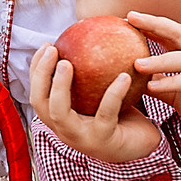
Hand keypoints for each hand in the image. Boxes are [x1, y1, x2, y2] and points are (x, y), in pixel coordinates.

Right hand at [30, 42, 162, 164]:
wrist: (144, 146)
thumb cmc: (123, 117)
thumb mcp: (102, 93)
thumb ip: (92, 73)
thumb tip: (89, 34)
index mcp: (61, 119)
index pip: (38, 94)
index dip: (36, 70)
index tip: (48, 45)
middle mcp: (65, 130)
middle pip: (39, 102)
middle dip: (40, 75)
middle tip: (52, 49)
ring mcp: (82, 138)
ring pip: (59, 112)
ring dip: (59, 86)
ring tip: (68, 63)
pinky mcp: (103, 140)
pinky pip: (106, 113)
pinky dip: (114, 93)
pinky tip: (124, 76)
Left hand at [125, 12, 180, 140]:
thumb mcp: (179, 94)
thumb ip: (161, 83)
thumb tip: (135, 78)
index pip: (175, 33)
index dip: (153, 25)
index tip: (130, 19)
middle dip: (156, 25)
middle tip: (132, 19)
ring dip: (161, 60)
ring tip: (137, 64)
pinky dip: (174, 82)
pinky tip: (153, 86)